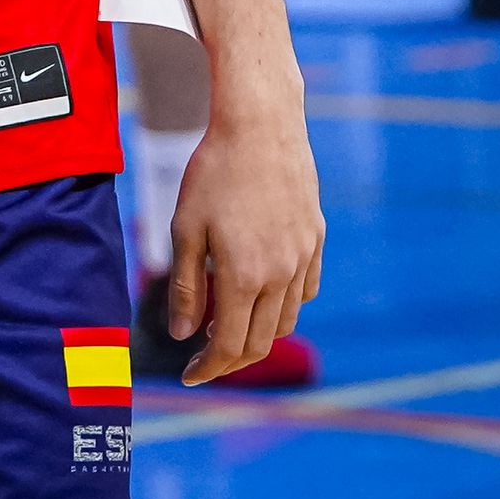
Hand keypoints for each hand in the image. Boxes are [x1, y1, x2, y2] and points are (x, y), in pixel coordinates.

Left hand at [167, 97, 324, 385]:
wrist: (261, 125)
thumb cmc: (213, 171)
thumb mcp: (185, 227)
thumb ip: (187, 285)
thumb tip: (183, 334)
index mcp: (244, 276)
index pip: (229, 345)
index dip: (208, 367)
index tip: (189, 374)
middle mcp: (281, 275)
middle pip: (261, 342)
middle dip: (231, 359)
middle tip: (205, 356)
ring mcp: (304, 257)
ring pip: (286, 320)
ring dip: (258, 333)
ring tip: (227, 322)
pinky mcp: (316, 238)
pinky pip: (306, 290)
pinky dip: (284, 305)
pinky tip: (261, 292)